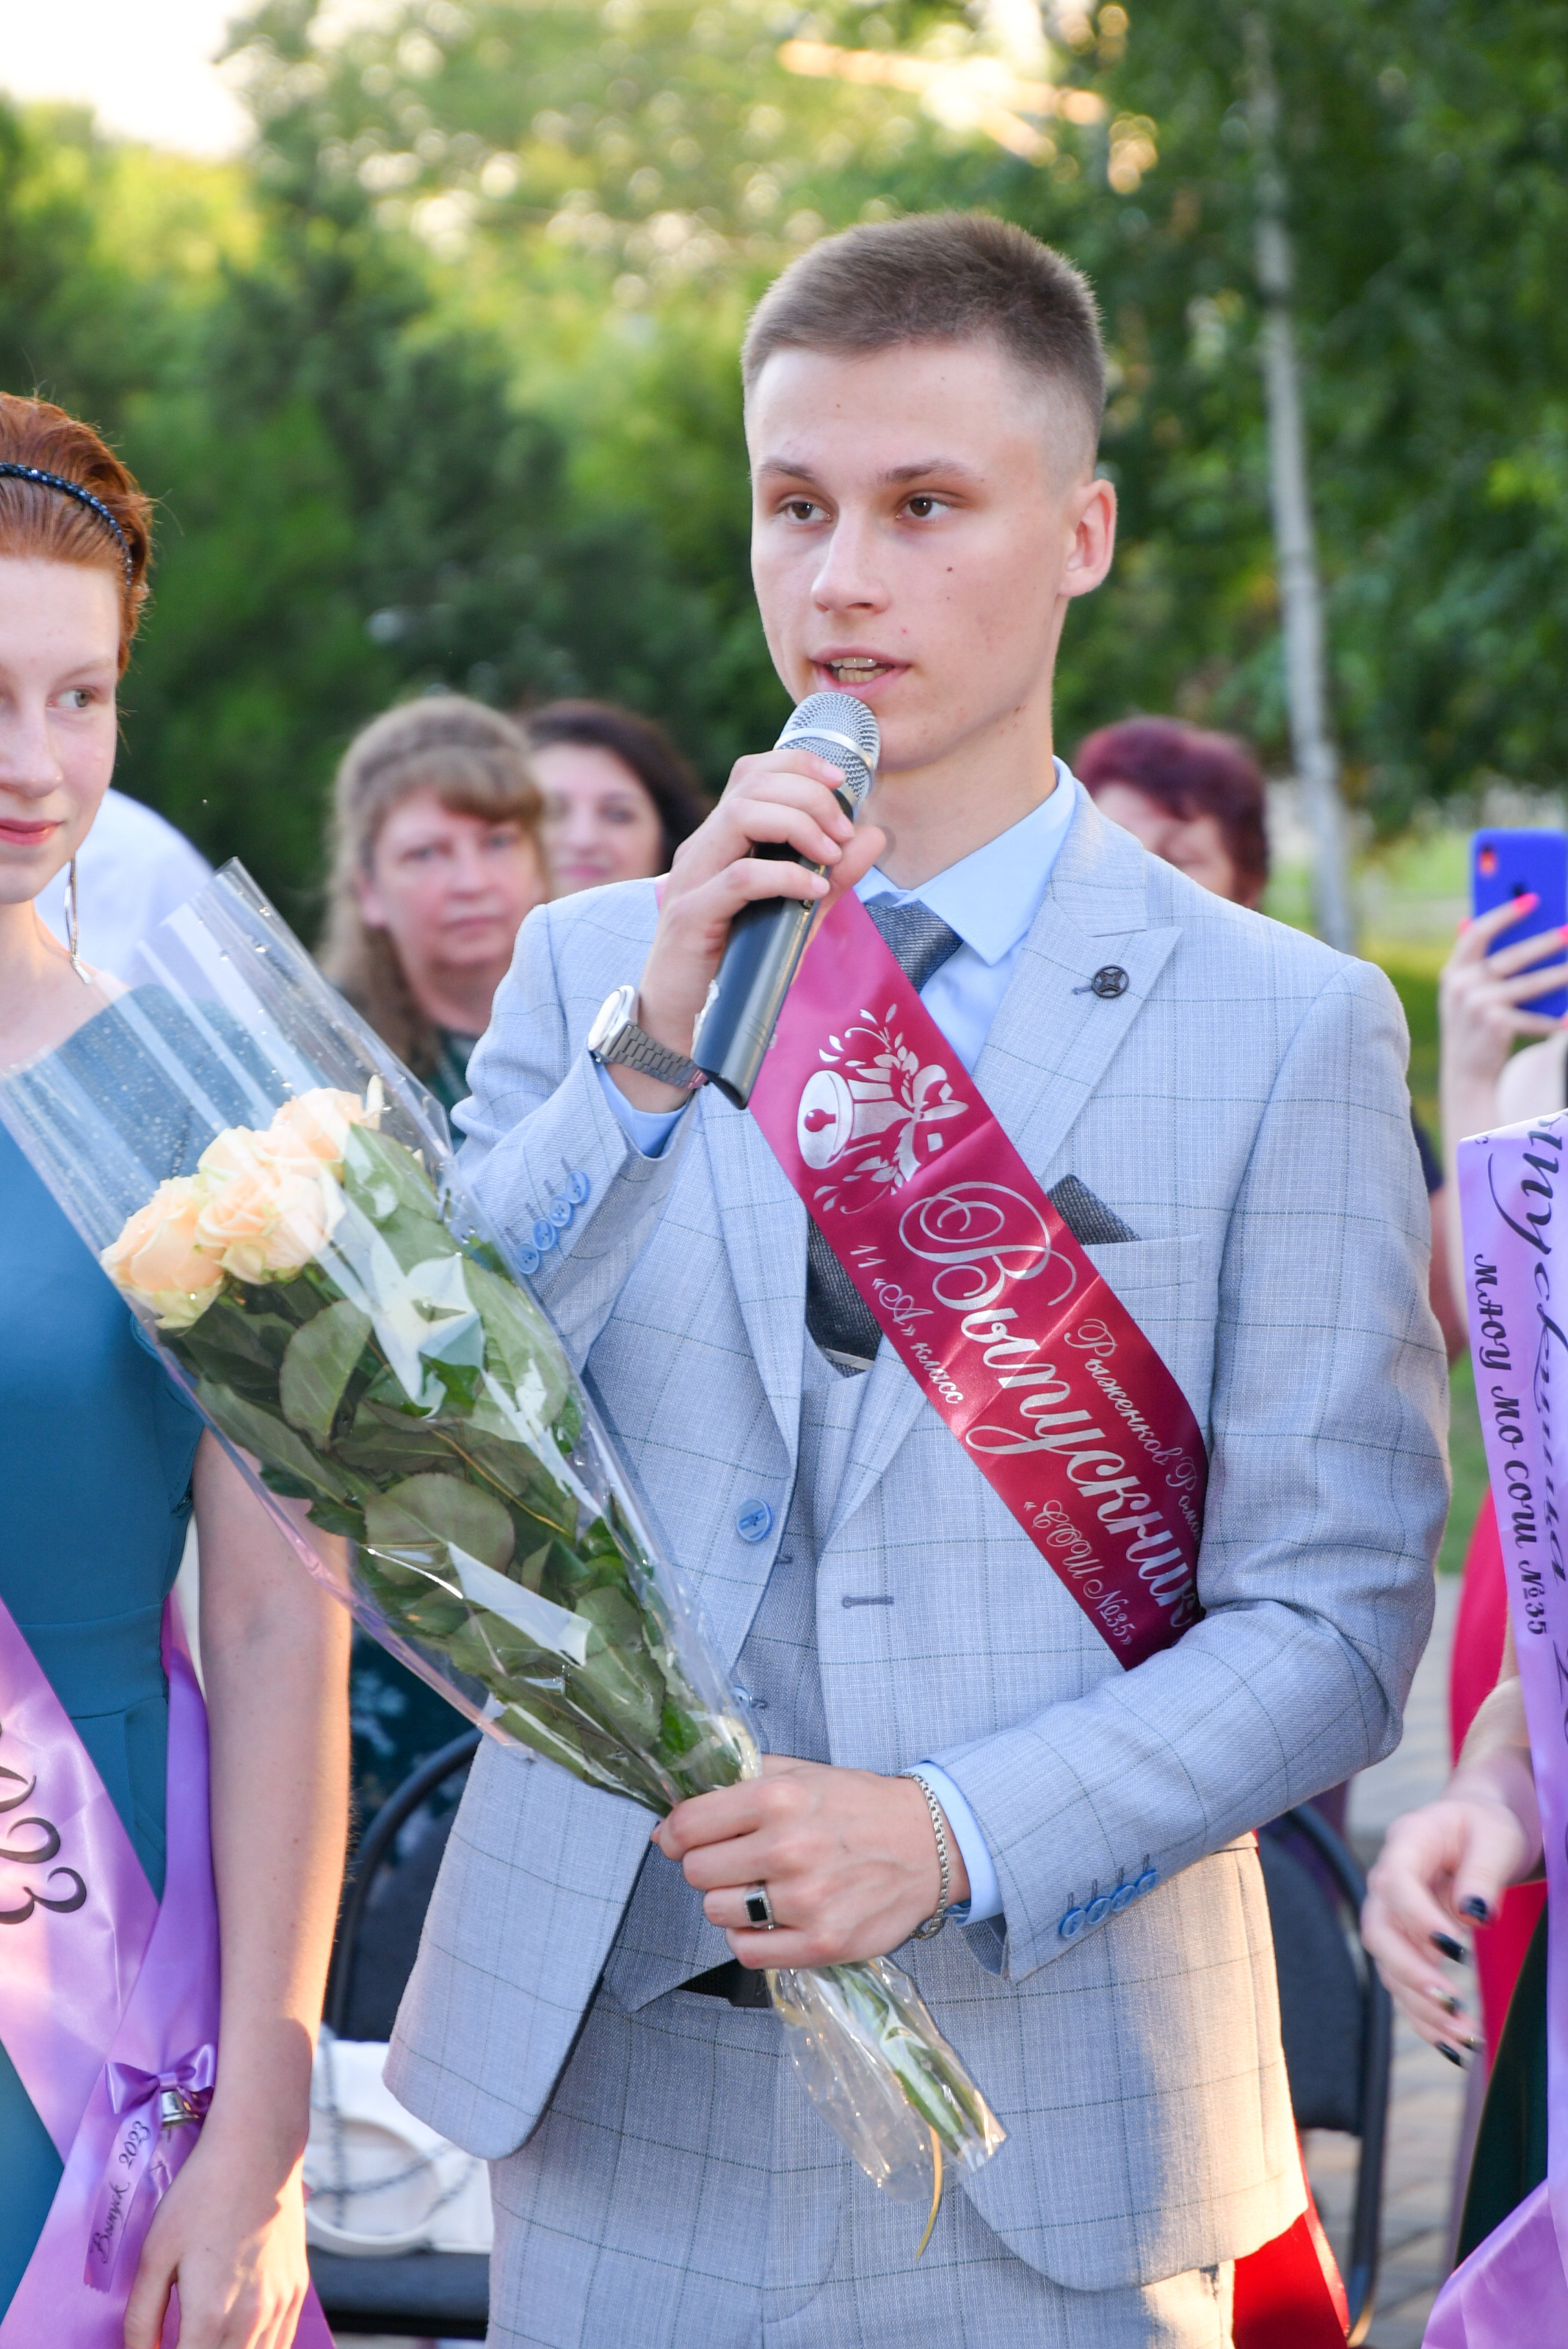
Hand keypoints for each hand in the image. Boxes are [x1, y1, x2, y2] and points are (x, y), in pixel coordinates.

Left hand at [124, 2122, 308, 2348]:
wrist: (258, 2148)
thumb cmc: (201, 2195)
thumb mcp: (155, 2255)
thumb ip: (141, 2318)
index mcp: (210, 2317)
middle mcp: (252, 2321)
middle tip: (178, 2341)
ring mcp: (280, 2307)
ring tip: (204, 2339)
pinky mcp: (297, 2290)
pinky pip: (281, 2345)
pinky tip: (235, 2341)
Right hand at [616, 750, 885, 1109]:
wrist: (682, 1024)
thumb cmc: (737, 967)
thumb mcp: (796, 914)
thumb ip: (833, 876)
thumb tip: (873, 835)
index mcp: (721, 841)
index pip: (753, 773)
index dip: (798, 764)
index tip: (843, 781)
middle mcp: (701, 850)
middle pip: (751, 785)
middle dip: (809, 796)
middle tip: (844, 831)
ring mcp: (691, 880)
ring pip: (740, 817)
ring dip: (798, 825)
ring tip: (831, 856)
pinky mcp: (689, 917)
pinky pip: (739, 879)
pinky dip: (784, 876)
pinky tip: (814, 889)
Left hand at [650, 1753, 968, 1967]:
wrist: (927, 1844)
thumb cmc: (859, 1806)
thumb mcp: (802, 1773)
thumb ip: (741, 1781)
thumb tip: (677, 1812)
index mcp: (777, 1798)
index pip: (687, 1825)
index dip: (672, 1833)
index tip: (676, 1839)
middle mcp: (788, 1849)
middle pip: (696, 1871)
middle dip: (706, 1865)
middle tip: (733, 1860)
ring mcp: (805, 1901)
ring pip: (716, 1912)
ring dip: (728, 1901)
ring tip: (757, 1888)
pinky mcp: (820, 1943)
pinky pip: (747, 1951)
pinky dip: (750, 1936)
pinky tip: (771, 1917)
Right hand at [1361, 1777, 1538, 2051]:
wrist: (1477, 1830)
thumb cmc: (1487, 1827)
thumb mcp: (1496, 1837)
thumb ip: (1483, 1872)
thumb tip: (1473, 1917)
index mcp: (1406, 1843)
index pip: (1394, 1883)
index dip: (1417, 1919)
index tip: (1456, 1950)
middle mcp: (1387, 1883)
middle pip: (1377, 1932)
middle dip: (1409, 1971)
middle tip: (1451, 2001)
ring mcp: (1393, 1917)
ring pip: (1388, 1968)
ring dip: (1422, 2006)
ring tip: (1466, 2036)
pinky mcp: (1407, 1946)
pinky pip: (1405, 1987)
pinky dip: (1425, 2019)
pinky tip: (1453, 2046)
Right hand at [1439, 895, 1567, 1096]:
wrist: (1465, 1073)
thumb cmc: (1472, 1025)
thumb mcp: (1465, 992)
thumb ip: (1471, 961)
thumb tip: (1470, 920)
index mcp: (1453, 972)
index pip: (1476, 934)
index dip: (1503, 915)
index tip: (1531, 899)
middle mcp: (1461, 986)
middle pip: (1509, 957)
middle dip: (1543, 943)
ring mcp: (1476, 1007)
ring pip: (1529, 985)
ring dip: (1559, 975)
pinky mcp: (1494, 1026)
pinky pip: (1533, 1017)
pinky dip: (1554, 1019)